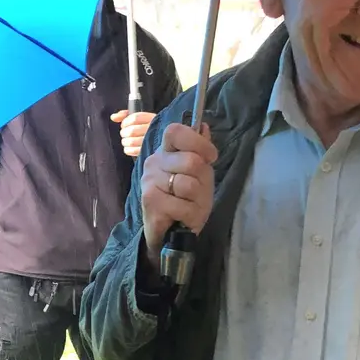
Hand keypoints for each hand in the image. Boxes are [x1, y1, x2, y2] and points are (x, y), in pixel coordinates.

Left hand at [110, 110, 157, 156]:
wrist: (162, 140)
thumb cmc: (146, 128)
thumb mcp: (139, 118)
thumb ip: (125, 115)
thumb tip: (113, 117)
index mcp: (152, 119)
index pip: (135, 118)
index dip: (125, 122)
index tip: (124, 125)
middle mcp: (153, 129)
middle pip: (132, 131)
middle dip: (124, 133)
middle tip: (124, 134)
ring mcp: (151, 141)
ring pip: (132, 142)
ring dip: (125, 142)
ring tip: (126, 141)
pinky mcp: (149, 152)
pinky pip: (134, 151)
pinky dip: (128, 150)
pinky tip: (128, 148)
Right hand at [140, 122, 217, 269]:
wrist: (169, 233)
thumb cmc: (185, 202)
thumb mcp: (199, 175)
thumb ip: (200, 151)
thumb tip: (203, 126)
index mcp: (165, 152)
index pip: (175, 131)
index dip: (198, 142)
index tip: (210, 158)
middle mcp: (154, 162)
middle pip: (190, 160)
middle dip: (202, 180)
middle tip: (197, 192)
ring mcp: (150, 181)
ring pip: (188, 184)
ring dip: (197, 200)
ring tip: (189, 206)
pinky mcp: (150, 201)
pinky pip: (183, 205)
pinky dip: (190, 215)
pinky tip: (183, 218)